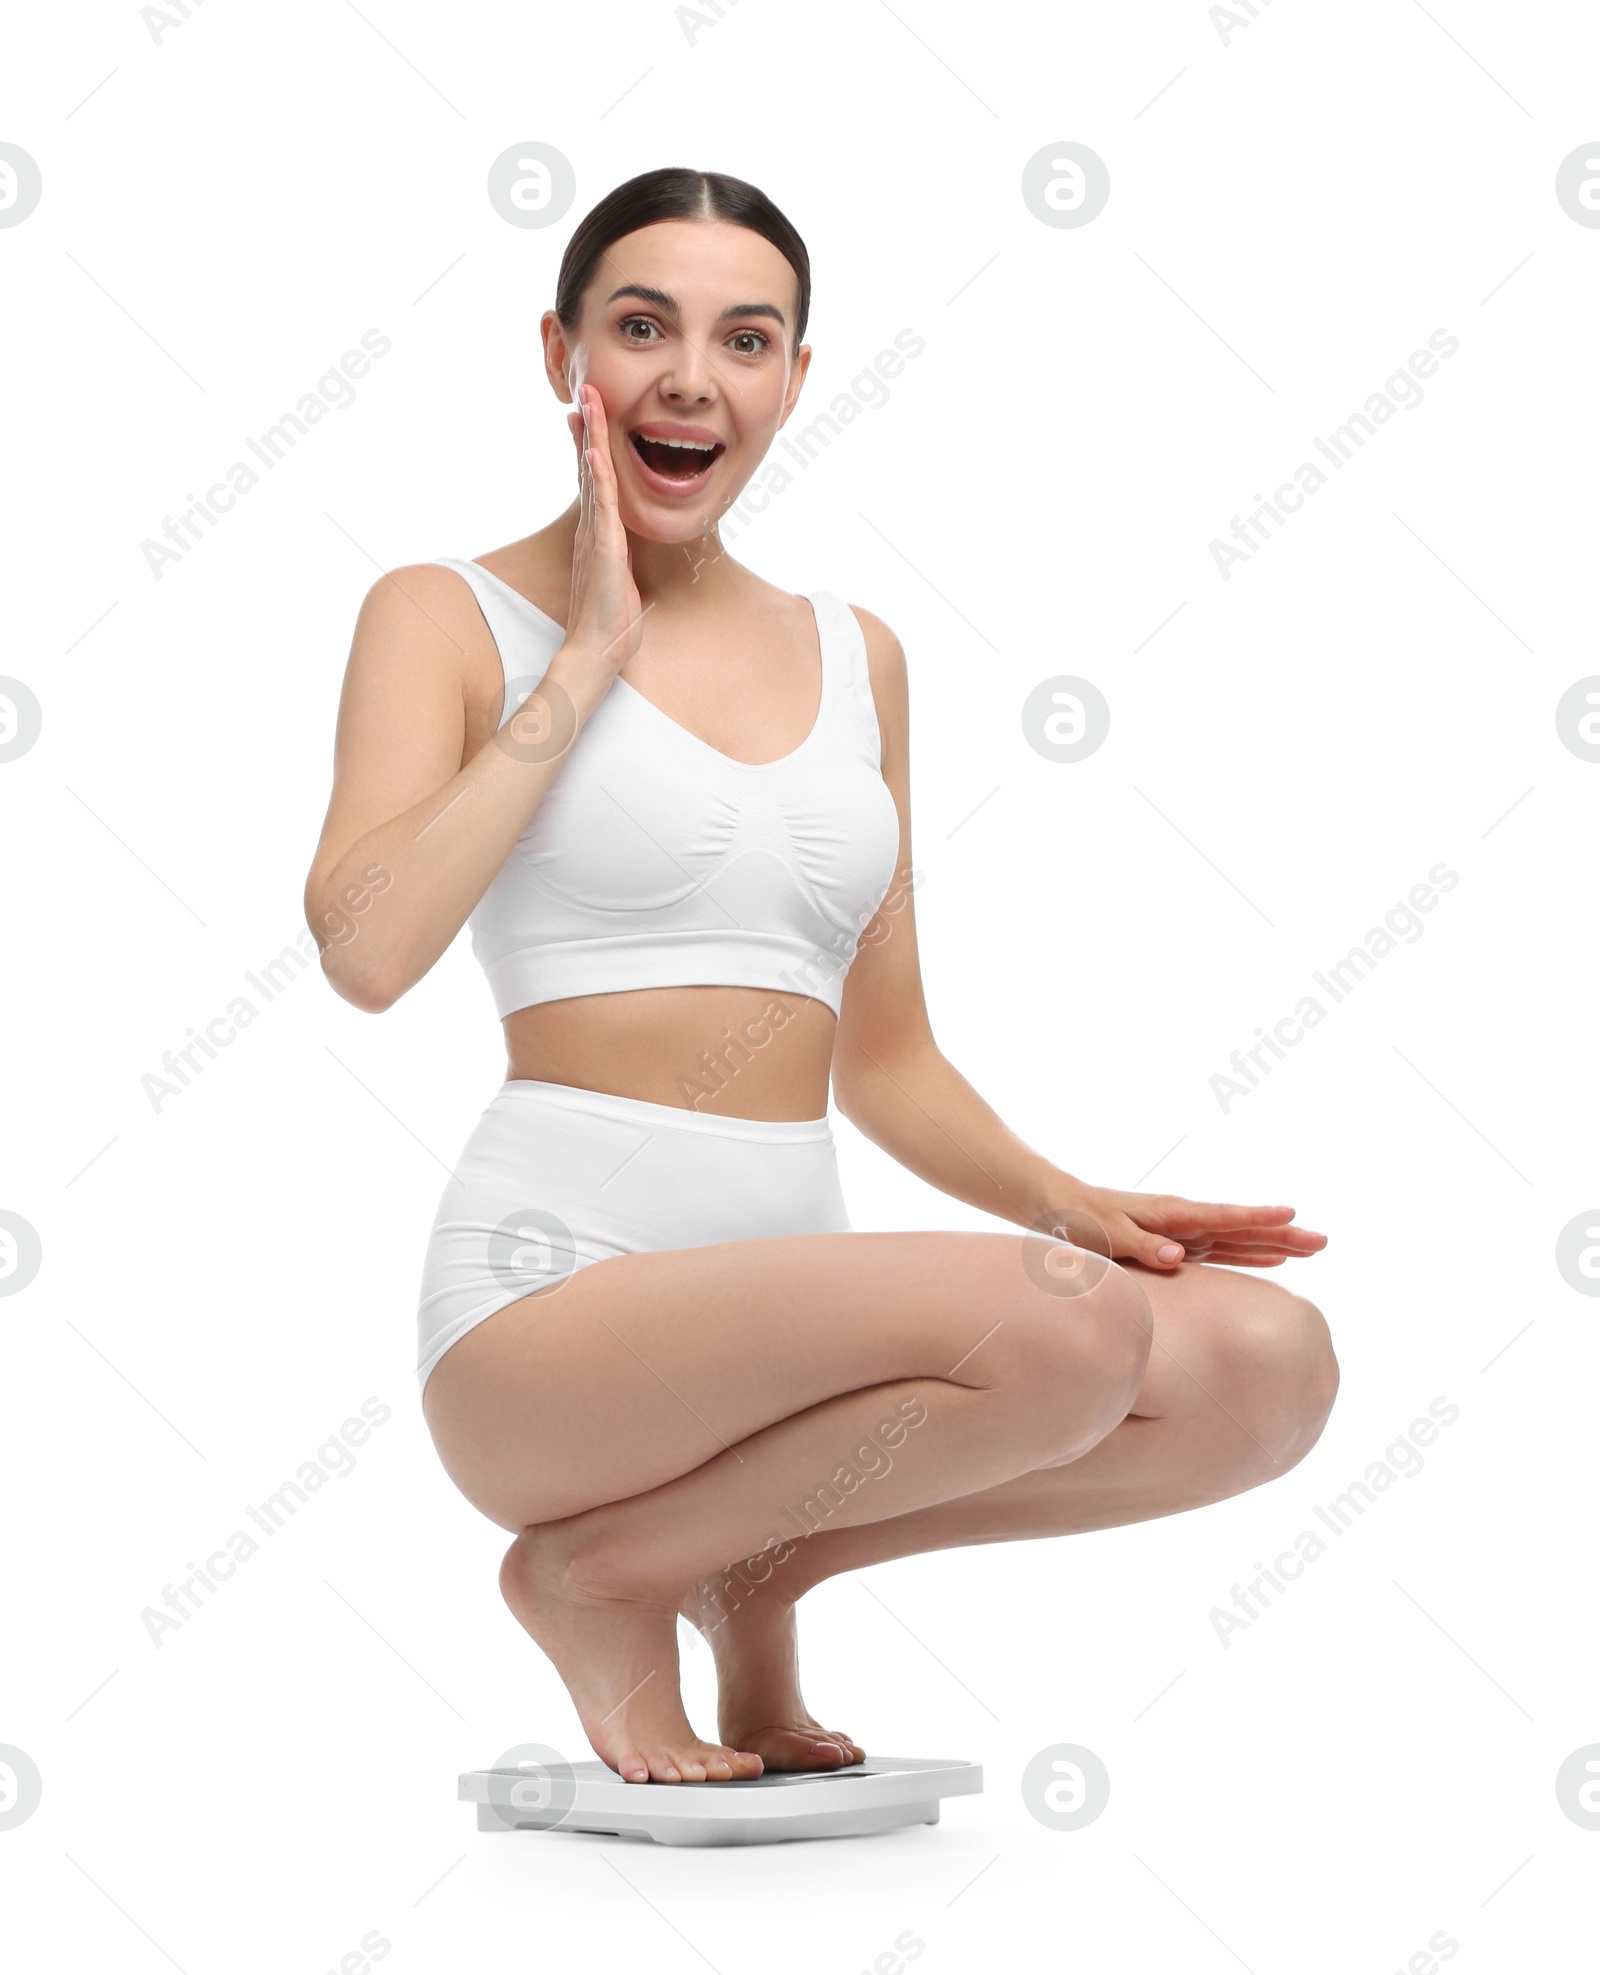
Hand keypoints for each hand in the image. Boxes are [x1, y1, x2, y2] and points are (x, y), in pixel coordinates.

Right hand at [563, 382, 644, 677]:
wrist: (597, 650)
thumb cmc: (611, 622)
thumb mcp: (622, 581)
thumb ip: (621, 561)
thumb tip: (626, 553)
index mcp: (597, 534)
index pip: (594, 481)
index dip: (591, 447)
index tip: (588, 416)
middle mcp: (591, 529)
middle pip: (588, 468)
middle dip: (588, 429)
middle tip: (584, 392)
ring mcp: (595, 537)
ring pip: (592, 478)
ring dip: (591, 439)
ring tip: (589, 404)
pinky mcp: (602, 550)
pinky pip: (600, 507)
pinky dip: (598, 478)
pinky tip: (594, 453)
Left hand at [1039, 1180, 1326, 1271]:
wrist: (1059, 1209)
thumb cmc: (1079, 1221)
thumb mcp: (1104, 1234)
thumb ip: (1140, 1245)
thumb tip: (1179, 1256)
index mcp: (1170, 1214)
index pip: (1221, 1217)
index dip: (1255, 1219)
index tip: (1291, 1214)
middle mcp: (1185, 1221)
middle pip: (1242, 1228)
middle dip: (1283, 1234)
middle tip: (1324, 1241)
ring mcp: (1186, 1233)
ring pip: (1240, 1239)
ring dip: (1276, 1244)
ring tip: (1314, 1247)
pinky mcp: (1181, 1246)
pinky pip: (1224, 1251)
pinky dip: (1251, 1254)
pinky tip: (1276, 1259)